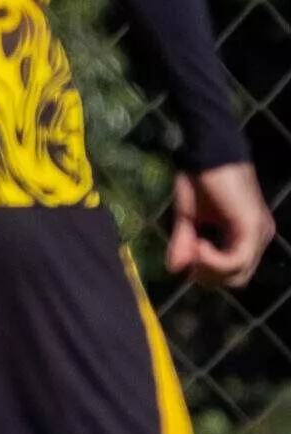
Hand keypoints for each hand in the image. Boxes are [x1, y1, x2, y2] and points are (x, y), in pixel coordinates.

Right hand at [168, 162, 272, 288]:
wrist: (208, 154)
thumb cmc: (200, 180)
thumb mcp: (188, 218)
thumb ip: (184, 244)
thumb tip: (174, 270)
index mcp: (246, 236)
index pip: (232, 272)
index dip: (206, 271)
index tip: (186, 253)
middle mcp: (259, 237)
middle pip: (236, 279)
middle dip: (207, 275)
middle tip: (188, 254)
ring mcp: (258, 233)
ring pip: (237, 274)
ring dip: (209, 267)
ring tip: (193, 246)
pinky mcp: (252, 227)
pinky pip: (235, 261)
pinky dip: (213, 260)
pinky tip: (199, 245)